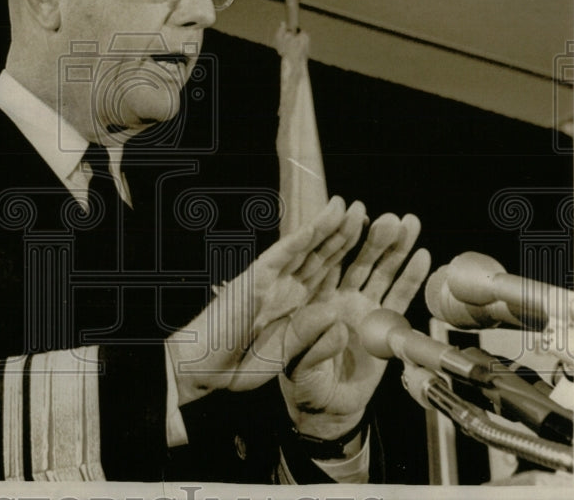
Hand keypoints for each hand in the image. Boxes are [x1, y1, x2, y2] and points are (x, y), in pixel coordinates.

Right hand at [166, 196, 367, 405]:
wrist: (201, 367)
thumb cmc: (237, 363)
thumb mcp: (285, 356)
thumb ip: (307, 336)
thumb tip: (334, 315)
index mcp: (294, 304)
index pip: (325, 273)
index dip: (347, 254)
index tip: (371, 239)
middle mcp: (285, 287)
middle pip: (320, 255)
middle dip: (344, 233)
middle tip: (367, 210)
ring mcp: (271, 281)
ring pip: (304, 248)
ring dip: (326, 227)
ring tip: (348, 206)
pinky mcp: (255, 280)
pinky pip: (282, 255)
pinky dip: (300, 238)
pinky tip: (318, 223)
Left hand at [279, 213, 431, 439]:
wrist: (324, 408)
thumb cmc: (301, 381)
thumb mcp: (293, 362)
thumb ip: (309, 342)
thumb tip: (335, 325)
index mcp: (312, 299)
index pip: (325, 261)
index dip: (338, 236)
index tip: (351, 213)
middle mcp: (339, 298)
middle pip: (357, 261)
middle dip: (374, 238)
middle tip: (389, 218)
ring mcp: (362, 309)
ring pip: (380, 273)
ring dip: (395, 249)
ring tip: (410, 224)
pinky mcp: (383, 327)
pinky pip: (398, 299)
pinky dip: (410, 278)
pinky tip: (421, 256)